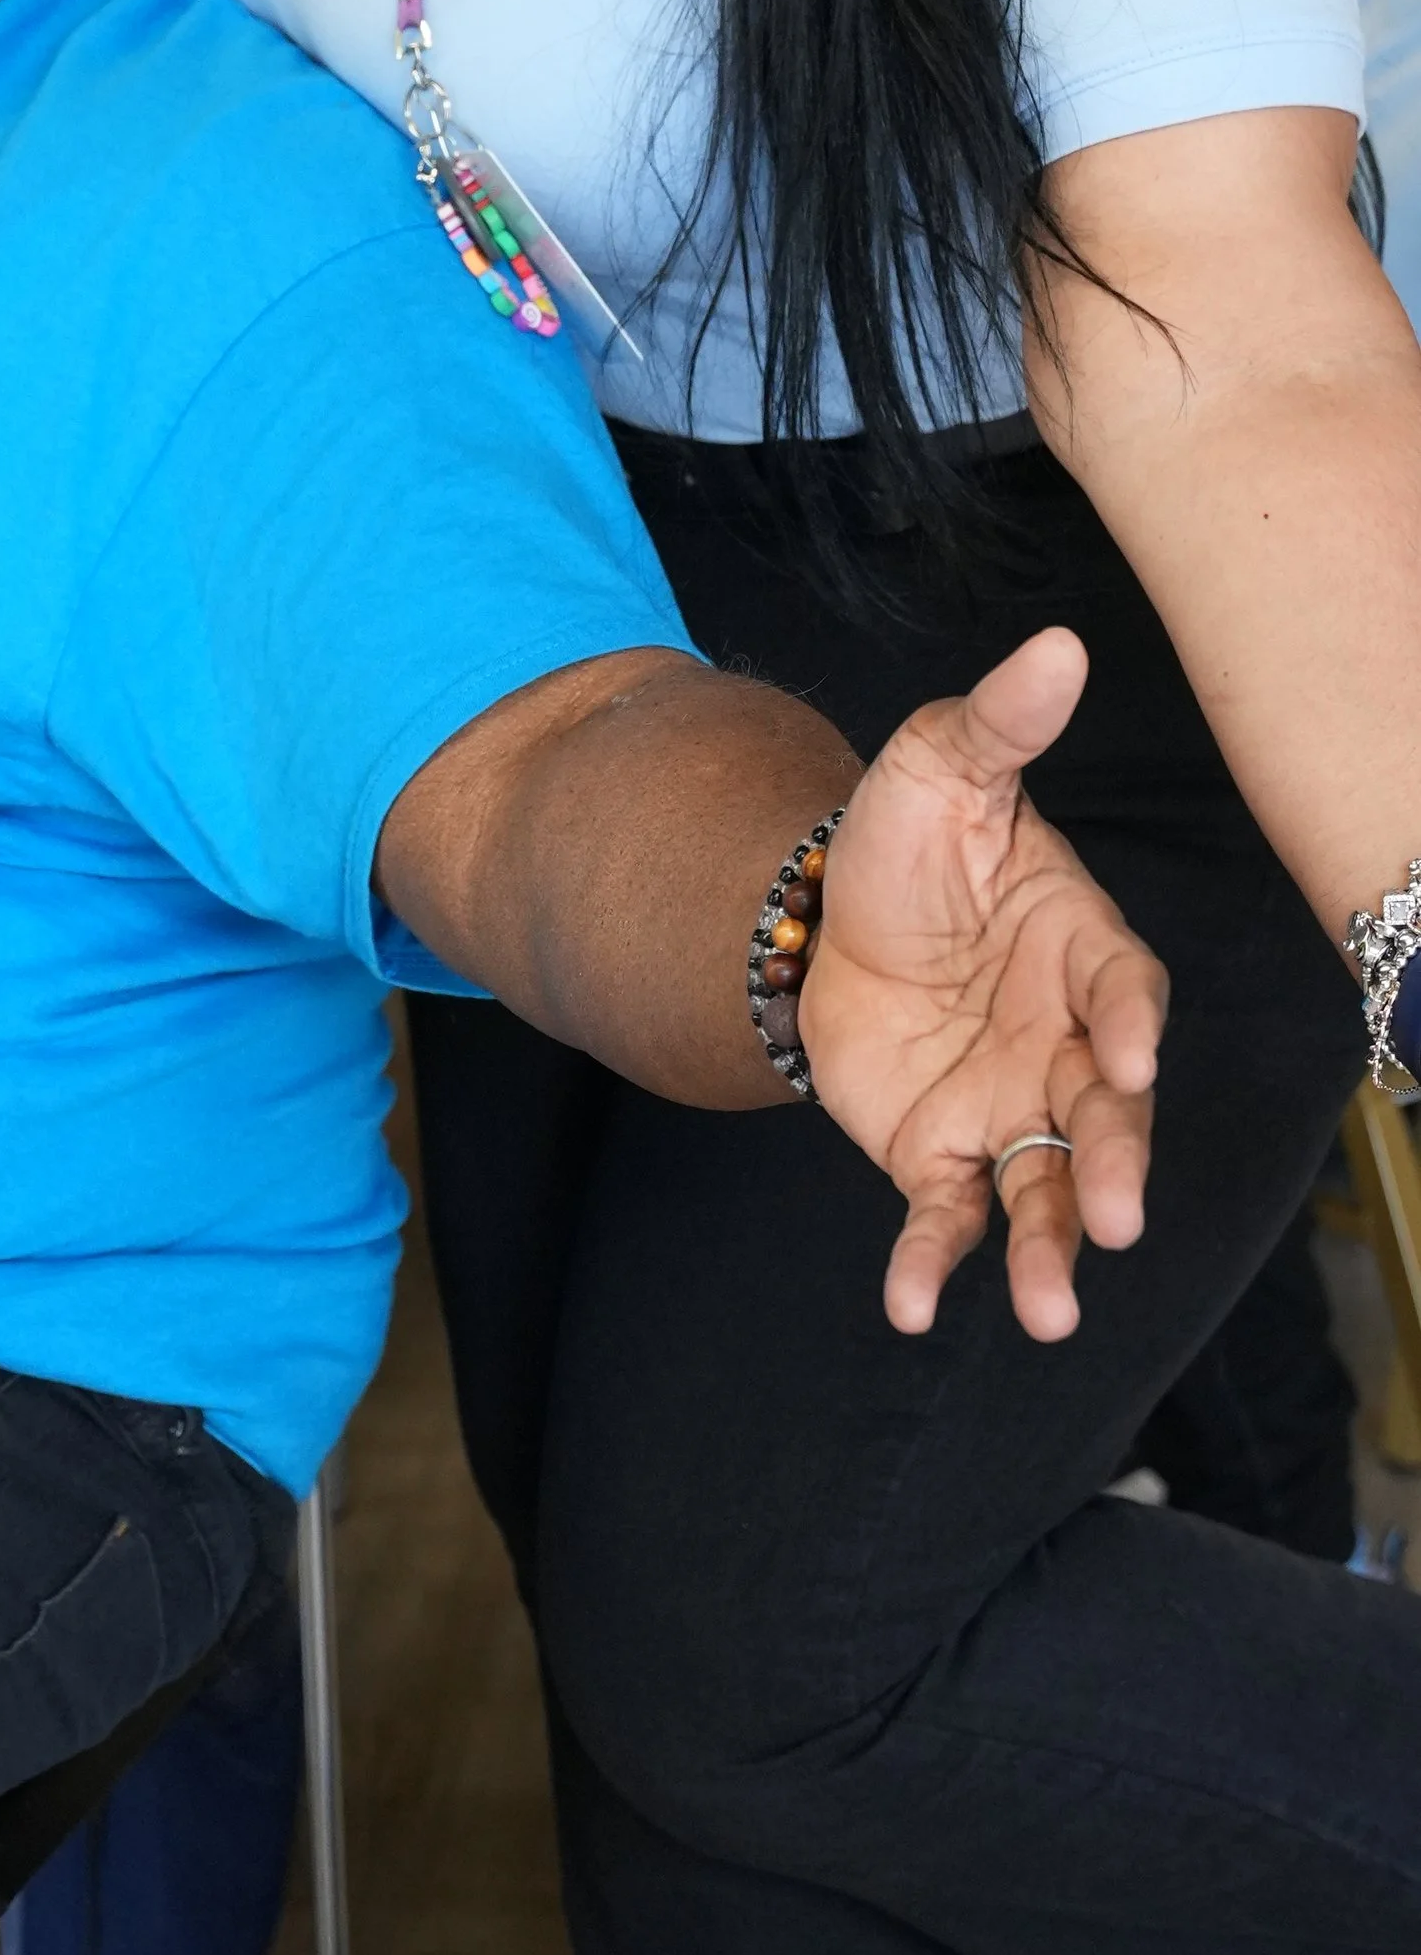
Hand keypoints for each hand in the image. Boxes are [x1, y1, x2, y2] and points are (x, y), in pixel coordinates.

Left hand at [799, 627, 1164, 1345]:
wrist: (823, 915)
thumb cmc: (907, 840)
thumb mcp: (940, 766)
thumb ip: (1000, 723)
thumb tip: (1059, 645)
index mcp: (1084, 952)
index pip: (1126, 994)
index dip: (1131, 1028)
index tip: (1130, 1061)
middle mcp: (1067, 1046)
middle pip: (1105, 1115)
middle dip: (1111, 1165)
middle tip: (1113, 1219)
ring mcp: (1010, 1108)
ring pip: (1045, 1188)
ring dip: (1047, 1250)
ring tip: (1046, 1309)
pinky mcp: (941, 1154)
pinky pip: (947, 1216)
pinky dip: (933, 1264)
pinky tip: (914, 1309)